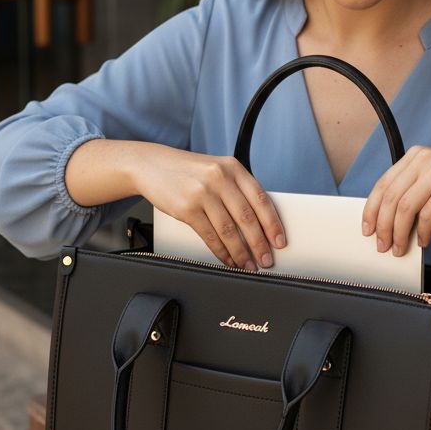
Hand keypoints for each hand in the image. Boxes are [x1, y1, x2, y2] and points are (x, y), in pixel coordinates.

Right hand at [134, 146, 286, 270]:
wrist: (151, 165)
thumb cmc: (187, 171)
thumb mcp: (216, 170)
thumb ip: (236, 188)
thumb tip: (260, 221)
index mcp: (233, 168)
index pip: (261, 199)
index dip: (273, 223)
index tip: (279, 241)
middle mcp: (219, 178)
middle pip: (247, 217)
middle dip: (260, 244)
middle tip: (266, 260)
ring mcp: (202, 193)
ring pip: (229, 230)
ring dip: (241, 252)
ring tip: (248, 265)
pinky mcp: (186, 208)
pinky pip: (210, 236)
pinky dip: (221, 252)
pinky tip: (228, 260)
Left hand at [361, 146, 430, 255]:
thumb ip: (414, 193)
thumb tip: (389, 221)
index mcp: (416, 155)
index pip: (383, 184)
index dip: (372, 209)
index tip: (367, 229)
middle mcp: (424, 159)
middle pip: (391, 198)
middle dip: (383, 226)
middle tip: (382, 246)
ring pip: (405, 208)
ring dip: (400, 234)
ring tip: (400, 249)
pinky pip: (427, 216)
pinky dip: (423, 232)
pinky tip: (425, 241)